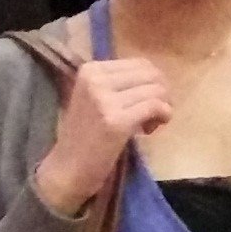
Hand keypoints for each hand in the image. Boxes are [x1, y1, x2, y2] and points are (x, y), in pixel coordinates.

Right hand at [32, 56, 170, 216]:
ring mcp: (105, 99)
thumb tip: (158, 77)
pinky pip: (155, 107)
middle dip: (161, 94)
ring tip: (148, 125)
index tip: (144, 103)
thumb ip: (120, 83)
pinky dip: (162, 117)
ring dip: (162, 108)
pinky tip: (150, 130)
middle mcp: (96, 79)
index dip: (152, 83)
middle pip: (151, 75)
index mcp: (91, 69)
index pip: (140, 64)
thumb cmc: (86, 135)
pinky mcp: (116, 121)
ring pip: (156, 91)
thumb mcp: (96, 97)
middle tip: (152, 115)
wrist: (68, 167)